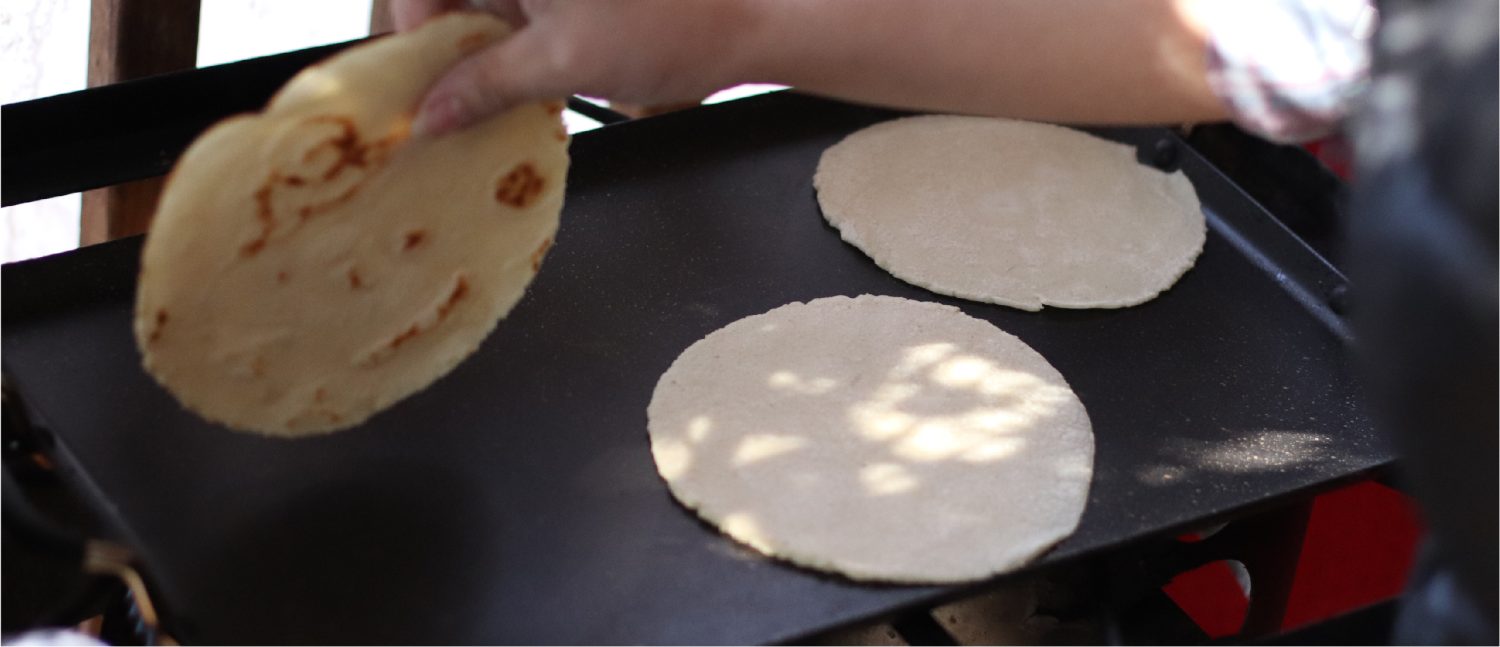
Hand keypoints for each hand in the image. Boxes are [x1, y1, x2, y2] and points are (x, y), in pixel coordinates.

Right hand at [394, 0, 764, 134]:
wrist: (754, 19)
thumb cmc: (670, 26)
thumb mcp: (563, 61)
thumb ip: (486, 84)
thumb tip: (432, 114)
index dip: (410, 23)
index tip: (416, 79)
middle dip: (444, 36)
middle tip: (442, 95)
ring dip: (477, 38)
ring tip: (477, 94)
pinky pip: (521, 2)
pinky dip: (511, 32)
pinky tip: (514, 73)